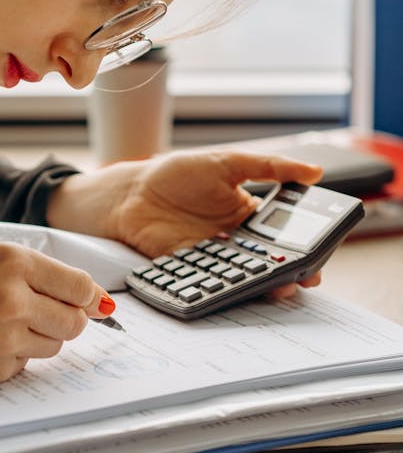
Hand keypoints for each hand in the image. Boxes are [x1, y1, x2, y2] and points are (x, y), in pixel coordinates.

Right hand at [0, 243, 112, 389]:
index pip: (79, 284)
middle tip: (40, 315)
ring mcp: (6, 336)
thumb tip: (82, 295)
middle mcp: (14, 296)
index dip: (89, 297)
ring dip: (39, 340)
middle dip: (66, 321)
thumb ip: (29, 274)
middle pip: (75, 320)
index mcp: (12, 261)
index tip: (93, 303)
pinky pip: (25, 366)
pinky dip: (13, 359)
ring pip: (54, 345)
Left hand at [47, 148, 324, 296]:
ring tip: (282, 286)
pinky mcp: (193, 271)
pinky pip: (216, 283)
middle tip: (308, 276)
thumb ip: (270, 167)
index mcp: (248, 214)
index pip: (284, 234)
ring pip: (247, 276)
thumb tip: (315, 171)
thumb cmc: (178, 174)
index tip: (321, 252)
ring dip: (266, 284)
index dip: (303, 245)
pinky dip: (230, 289)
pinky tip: (241, 288)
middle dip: (292, 271)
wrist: (132, 193)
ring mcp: (215, 258)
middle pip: (270, 261)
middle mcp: (235, 240)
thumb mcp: (228, 162)